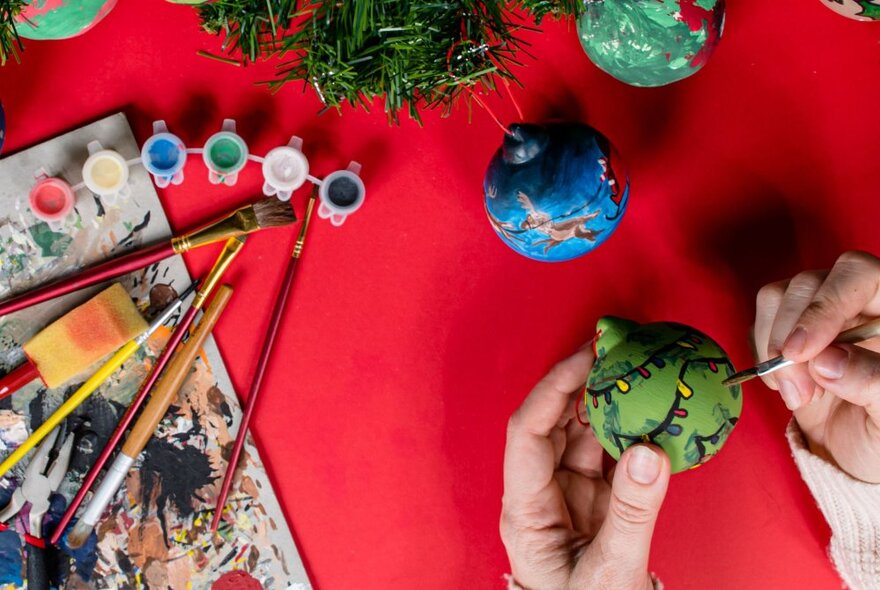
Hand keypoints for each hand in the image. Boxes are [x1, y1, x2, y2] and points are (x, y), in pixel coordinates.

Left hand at [500, 347, 670, 589]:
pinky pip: (608, 454)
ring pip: (581, 434)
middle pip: (553, 424)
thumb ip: (631, 513)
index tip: (585, 359)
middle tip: (613, 348)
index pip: (527, 433)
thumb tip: (649, 452)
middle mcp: (541, 493)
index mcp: (524, 510)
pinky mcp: (596, 499)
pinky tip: (648, 410)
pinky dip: (628, 430)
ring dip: (606, 402)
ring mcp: (569, 494)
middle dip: (580, 383)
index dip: (553, 389)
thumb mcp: (610, 571)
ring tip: (635, 368)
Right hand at [754, 250, 879, 482]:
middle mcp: (858, 304)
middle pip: (810, 283)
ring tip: (794, 393)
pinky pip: (761, 322)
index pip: (859, 275)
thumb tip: (826, 361)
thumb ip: (871, 382)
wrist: (858, 457)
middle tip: (797, 390)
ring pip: (778, 297)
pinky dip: (762, 355)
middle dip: (791, 335)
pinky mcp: (790, 331)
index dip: (826, 304)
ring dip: (772, 346)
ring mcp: (821, 315)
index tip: (803, 352)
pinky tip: (785, 386)